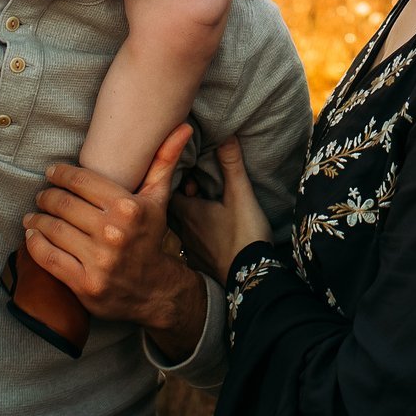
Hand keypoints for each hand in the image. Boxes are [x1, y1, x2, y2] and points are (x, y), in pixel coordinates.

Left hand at [23, 125, 203, 353]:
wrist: (153, 290)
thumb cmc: (149, 237)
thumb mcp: (158, 199)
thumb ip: (164, 161)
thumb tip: (183, 125)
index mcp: (129, 208)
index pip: (82, 182)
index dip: (61, 174)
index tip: (52, 173)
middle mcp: (113, 233)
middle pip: (64, 205)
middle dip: (46, 196)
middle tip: (41, 195)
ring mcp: (98, 260)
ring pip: (53, 229)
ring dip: (37, 218)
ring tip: (34, 214)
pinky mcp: (83, 283)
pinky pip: (48, 257)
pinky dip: (34, 243)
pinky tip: (32, 235)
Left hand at [169, 136, 275, 282]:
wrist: (250, 279)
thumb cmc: (244, 235)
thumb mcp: (241, 195)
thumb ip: (231, 165)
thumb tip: (225, 136)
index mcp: (187, 211)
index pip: (165, 189)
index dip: (170, 177)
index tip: (180, 167)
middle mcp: (182, 230)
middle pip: (166, 208)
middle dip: (173, 194)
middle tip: (187, 182)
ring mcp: (189, 248)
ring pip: (176, 225)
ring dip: (182, 213)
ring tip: (197, 202)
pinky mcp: (199, 261)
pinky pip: (187, 242)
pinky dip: (191, 232)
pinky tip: (205, 231)